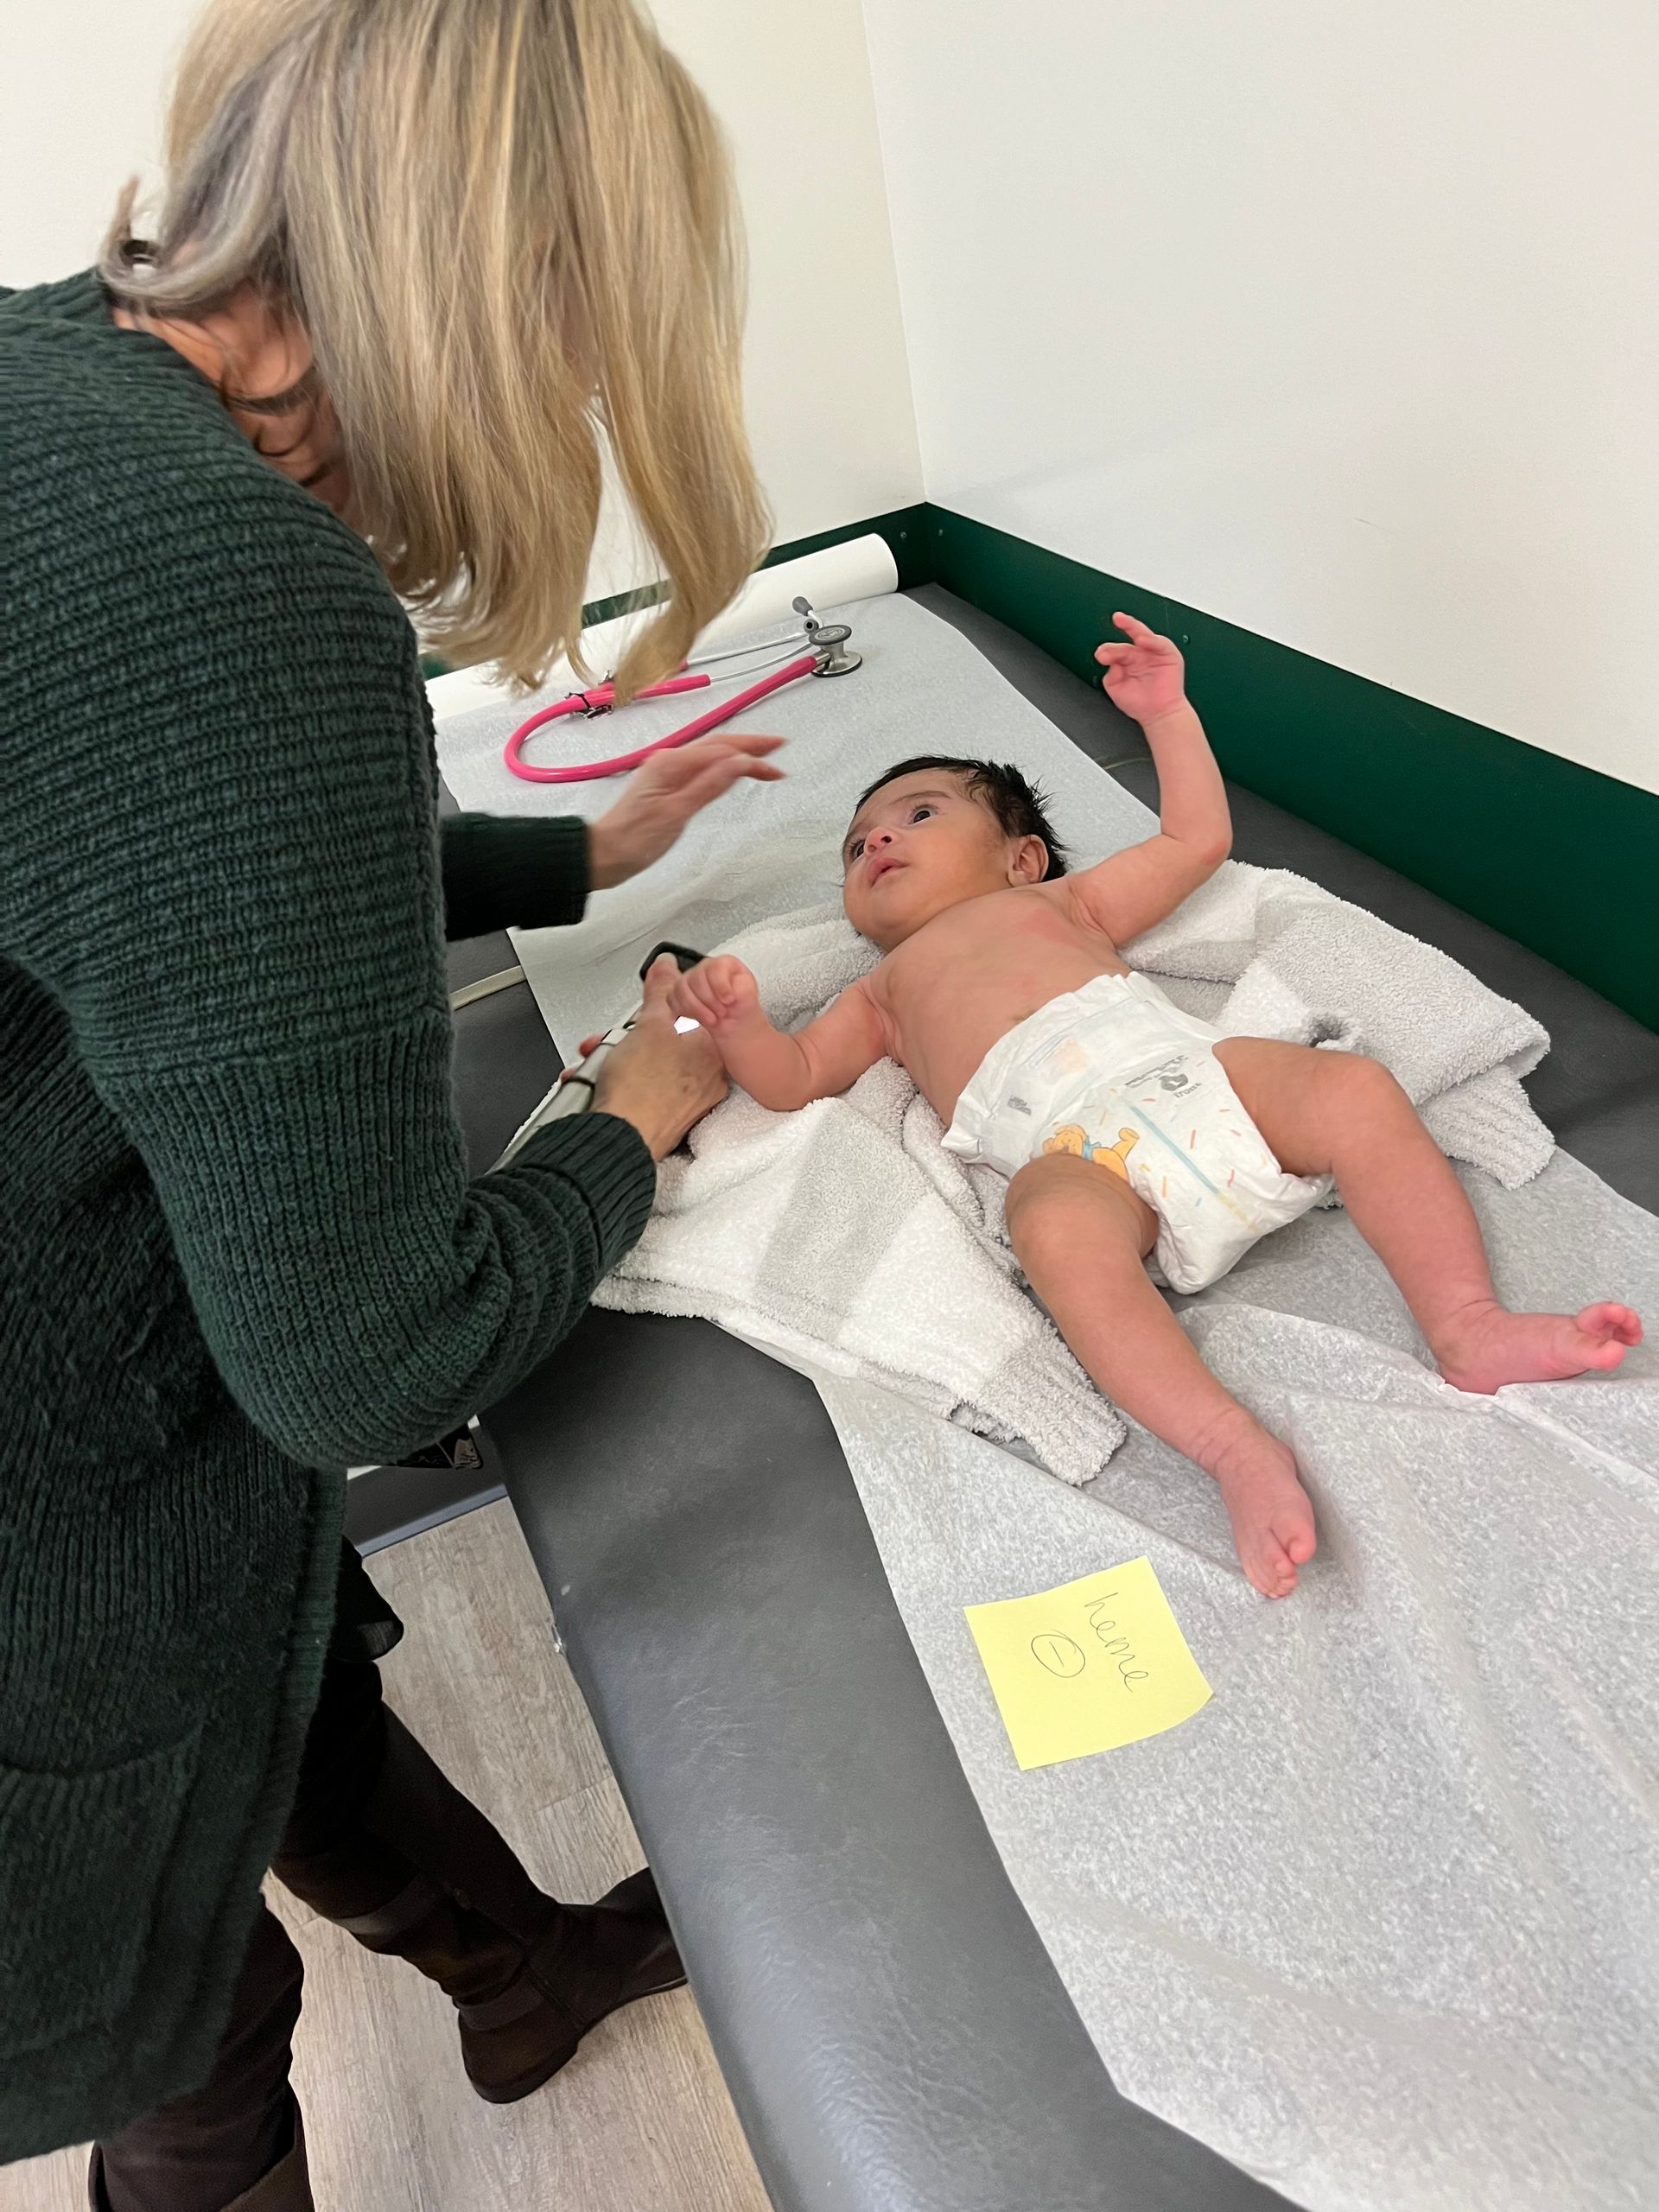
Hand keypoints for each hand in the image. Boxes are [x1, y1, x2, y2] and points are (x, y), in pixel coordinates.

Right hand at [586, 956, 728, 1157]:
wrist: (619, 1140)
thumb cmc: (640, 1090)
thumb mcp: (648, 1024)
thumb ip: (660, 991)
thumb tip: (668, 967)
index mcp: (714, 1051)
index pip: (691, 1016)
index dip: (658, 1011)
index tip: (639, 1014)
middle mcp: (710, 1079)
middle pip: (669, 1043)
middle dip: (630, 1039)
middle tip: (612, 1042)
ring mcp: (690, 1104)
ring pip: (653, 1067)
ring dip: (620, 1062)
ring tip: (602, 1067)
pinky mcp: (668, 1122)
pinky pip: (646, 1092)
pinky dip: (623, 1086)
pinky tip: (604, 1086)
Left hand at [587, 734, 784, 888]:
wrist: (603, 855)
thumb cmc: (632, 839)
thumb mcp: (676, 814)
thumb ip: (709, 786)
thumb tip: (739, 763)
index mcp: (671, 764)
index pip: (722, 751)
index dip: (753, 754)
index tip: (777, 762)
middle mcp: (669, 762)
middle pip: (718, 746)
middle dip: (750, 746)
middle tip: (779, 748)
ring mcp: (667, 773)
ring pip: (711, 755)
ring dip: (739, 754)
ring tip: (764, 758)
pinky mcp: (667, 786)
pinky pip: (701, 768)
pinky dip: (723, 766)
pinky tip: (732, 770)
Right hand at [668, 955, 761, 1034]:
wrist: (733, 1019)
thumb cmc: (741, 1005)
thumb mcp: (749, 995)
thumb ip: (743, 989)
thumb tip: (731, 991)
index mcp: (723, 963)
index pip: (714, 967)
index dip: (720, 986)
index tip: (729, 1000)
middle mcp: (704, 968)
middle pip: (695, 978)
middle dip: (709, 1001)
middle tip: (722, 1013)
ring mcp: (688, 979)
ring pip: (681, 989)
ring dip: (697, 1009)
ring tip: (712, 1020)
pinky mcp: (677, 993)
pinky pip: (672, 999)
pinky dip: (684, 1011)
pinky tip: (699, 1018)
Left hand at [1094, 613, 1186, 725]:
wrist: (1158, 715)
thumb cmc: (1140, 704)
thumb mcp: (1116, 689)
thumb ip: (1110, 676)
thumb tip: (1112, 665)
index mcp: (1127, 661)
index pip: (1115, 650)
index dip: (1107, 651)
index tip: (1101, 655)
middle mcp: (1140, 655)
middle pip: (1128, 639)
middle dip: (1121, 629)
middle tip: (1115, 622)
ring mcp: (1154, 654)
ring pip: (1143, 636)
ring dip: (1134, 627)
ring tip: (1124, 623)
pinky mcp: (1169, 655)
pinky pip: (1160, 644)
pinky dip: (1151, 640)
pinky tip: (1142, 639)